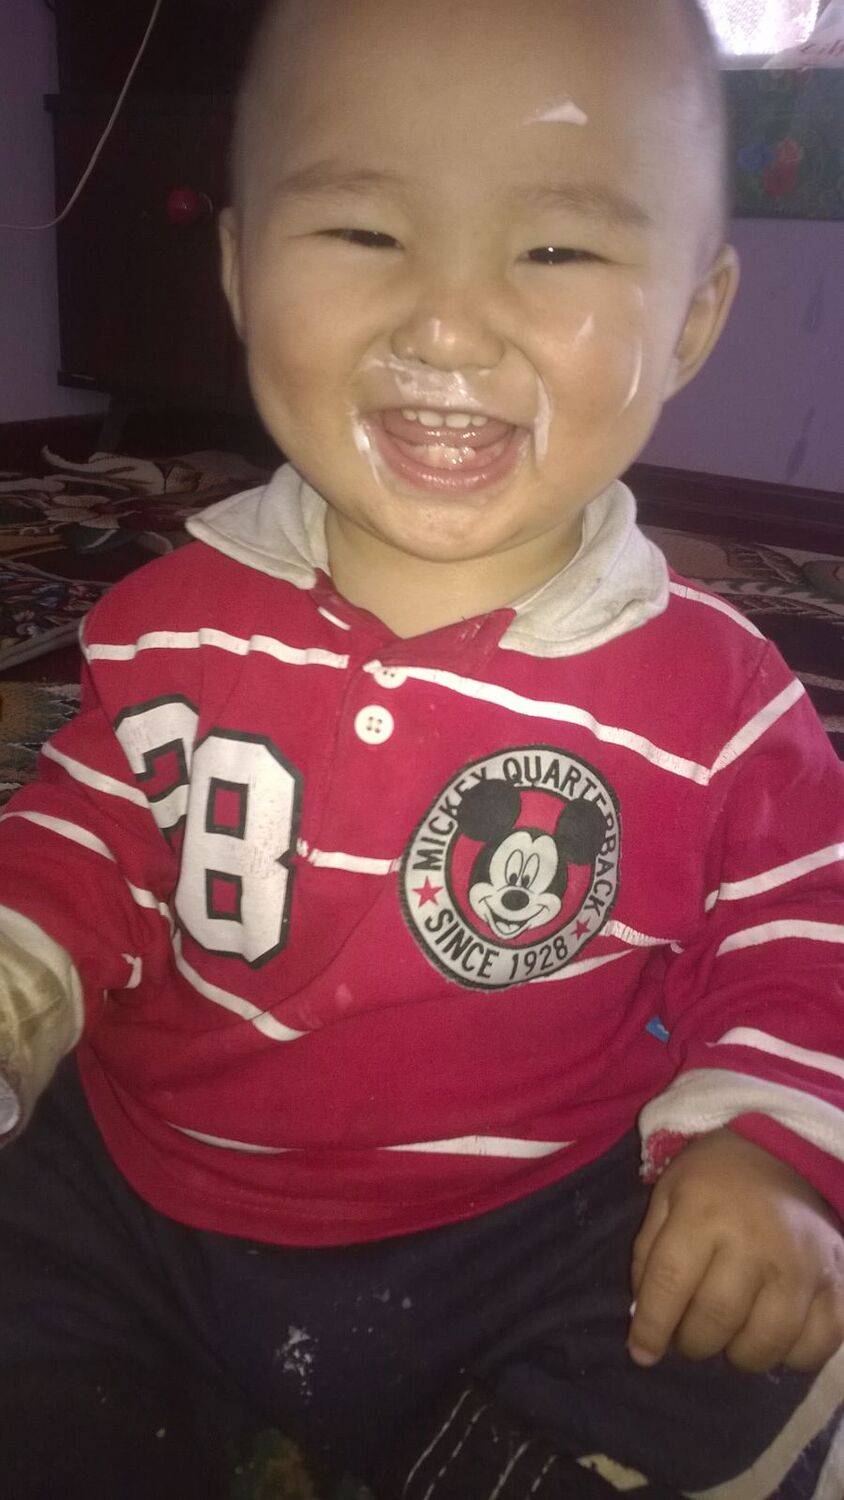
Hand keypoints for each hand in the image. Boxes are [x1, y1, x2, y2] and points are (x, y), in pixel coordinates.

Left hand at [629, 1128, 843, 1372]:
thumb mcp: (668, 1195)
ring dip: (738, 1354)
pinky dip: (790, 1356)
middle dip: (692, 1343)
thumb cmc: (716, 1179)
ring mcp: (803, 1266)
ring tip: (729, 1337)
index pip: (670, 1285)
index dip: (651, 1329)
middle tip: (689, 1338)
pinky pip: (814, 1347)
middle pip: (715, 1320)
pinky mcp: (838, 1284)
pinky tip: (773, 1335)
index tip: (642, 1353)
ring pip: (764, 1343)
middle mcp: (755, 1241)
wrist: (785, 1154)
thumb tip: (643, 1320)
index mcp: (704, 1213)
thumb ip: (648, 1255)